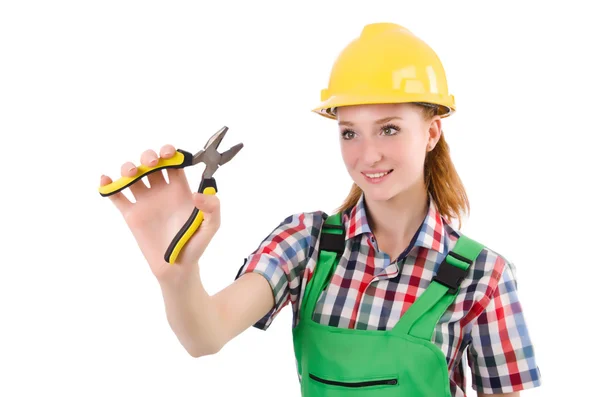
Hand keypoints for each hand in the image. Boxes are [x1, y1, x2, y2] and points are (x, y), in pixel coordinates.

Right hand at [100, 144, 220, 282]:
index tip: (168, 153)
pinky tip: (106, 180)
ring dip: (128, 167)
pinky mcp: (131, 215)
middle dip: (149, 156)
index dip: (170, 153)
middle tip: (151, 162)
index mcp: (180, 189)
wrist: (177, 267)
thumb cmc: (196, 245)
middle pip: (151, 163)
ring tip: (131, 173)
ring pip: (133, 175)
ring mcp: (145, 202)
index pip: (174, 163)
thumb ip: (212, 208)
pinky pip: (117, 196)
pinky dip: (108, 186)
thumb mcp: (212, 226)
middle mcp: (161, 191)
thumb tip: (198, 194)